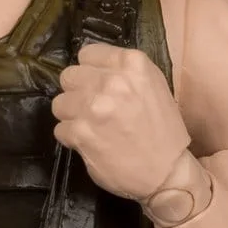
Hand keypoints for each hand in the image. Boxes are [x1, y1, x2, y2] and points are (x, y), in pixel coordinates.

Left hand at [51, 43, 190, 200]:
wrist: (168, 174)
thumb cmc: (163, 131)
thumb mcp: (152, 87)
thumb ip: (122, 72)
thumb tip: (90, 68)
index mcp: (133, 64)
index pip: (88, 54)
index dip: (89, 72)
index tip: (97, 86)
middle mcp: (112, 81)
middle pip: (69, 76)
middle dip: (77, 93)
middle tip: (92, 109)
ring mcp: (94, 107)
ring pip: (59, 103)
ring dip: (71, 116)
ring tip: (91, 128)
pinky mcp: (82, 132)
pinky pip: (60, 129)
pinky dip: (71, 139)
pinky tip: (91, 144)